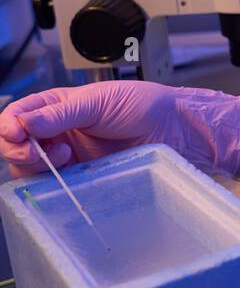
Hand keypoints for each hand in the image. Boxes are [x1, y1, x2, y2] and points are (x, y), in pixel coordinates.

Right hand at [0, 81, 239, 177]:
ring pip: (30, 168)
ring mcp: (68, 157)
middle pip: (15, 145)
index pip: (16, 115)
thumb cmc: (142, 105)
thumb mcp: (97, 100)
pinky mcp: (83, 179)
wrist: (174, 129)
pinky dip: (52, 183)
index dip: (9, 125)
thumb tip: (23, 123)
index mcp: (56, 105)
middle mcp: (57, 132)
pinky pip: (55, 186)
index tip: (16, 133)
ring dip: (36, 164)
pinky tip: (67, 173)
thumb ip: (59, 113)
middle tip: (36, 149)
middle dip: (17, 147)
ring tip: (63, 157)